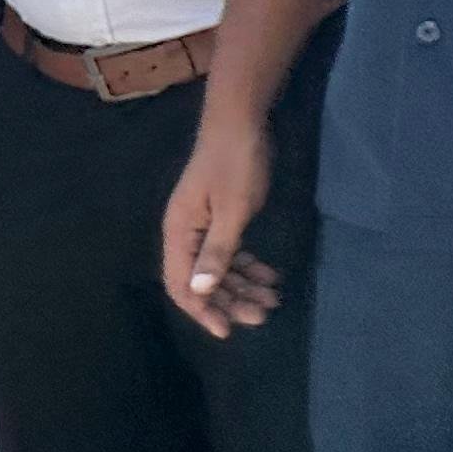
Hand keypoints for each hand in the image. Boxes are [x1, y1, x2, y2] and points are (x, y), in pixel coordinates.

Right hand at [161, 114, 276, 333]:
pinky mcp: (220, 216)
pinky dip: (248, 264)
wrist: (242, 121)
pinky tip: (269, 276)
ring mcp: (203, 224)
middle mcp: (186, 233)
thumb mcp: (233, 209)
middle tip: (263, 315)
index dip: (202, 311)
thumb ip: (218, 251)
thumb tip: (201, 291)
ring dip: (243, 285)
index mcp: (179, 233)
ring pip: (219, 267)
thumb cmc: (236, 162)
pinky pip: (230, 249)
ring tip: (273, 300)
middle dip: (231, 301)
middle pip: (202, 280)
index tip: (227, 331)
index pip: (181, 285)